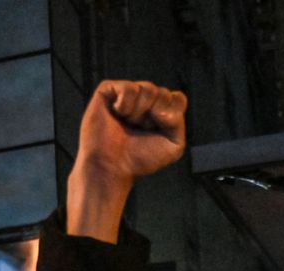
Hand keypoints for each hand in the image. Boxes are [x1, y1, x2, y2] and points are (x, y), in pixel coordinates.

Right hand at [68, 80, 186, 240]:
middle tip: (143, 129)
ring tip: (128, 124)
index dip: (172, 113)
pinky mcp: (106, 94)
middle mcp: (143, 102)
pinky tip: (120, 115)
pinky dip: (126, 103)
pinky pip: (125, 87)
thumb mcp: (172, 145)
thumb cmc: (139, 161)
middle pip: (163, 92)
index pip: (177, 98)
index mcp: (158, 113)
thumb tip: (170, 98)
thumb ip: (178, 120)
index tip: (161, 130)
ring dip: (141, 110)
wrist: (111, 169)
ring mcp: (124, 96)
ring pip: (145, 87)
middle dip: (156, 113)